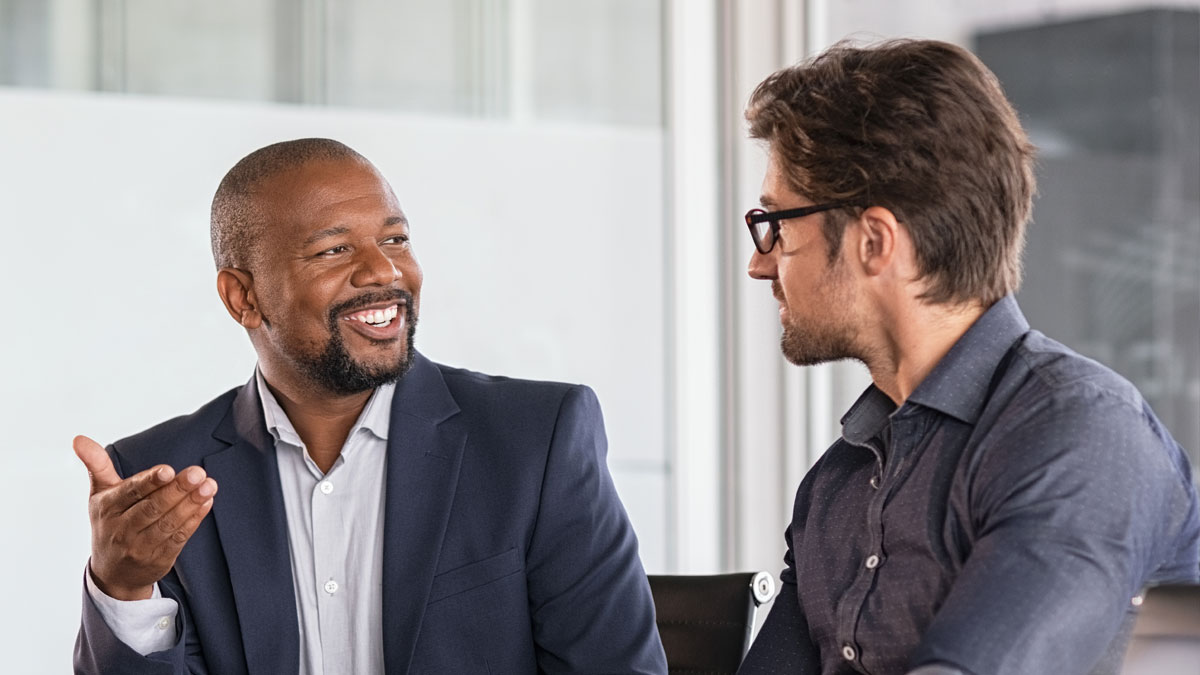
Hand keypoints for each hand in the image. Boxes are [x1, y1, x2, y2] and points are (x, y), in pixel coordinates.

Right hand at [74, 435, 217, 600]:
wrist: (113, 573)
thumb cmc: (110, 522)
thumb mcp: (100, 494)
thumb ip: (97, 465)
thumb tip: (79, 438)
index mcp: (107, 508)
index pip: (131, 492)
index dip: (150, 482)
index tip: (168, 470)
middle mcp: (122, 528)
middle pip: (153, 507)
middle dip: (177, 490)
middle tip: (198, 473)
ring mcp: (141, 546)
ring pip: (169, 522)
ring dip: (191, 503)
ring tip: (209, 485)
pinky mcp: (159, 558)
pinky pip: (179, 537)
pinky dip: (195, 519)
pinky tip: (206, 503)